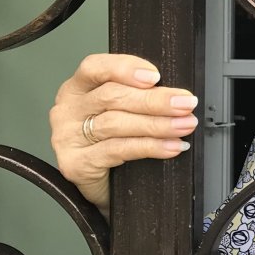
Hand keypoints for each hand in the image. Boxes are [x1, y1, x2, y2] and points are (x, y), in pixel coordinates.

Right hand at [49, 53, 198, 213]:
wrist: (98, 187)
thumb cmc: (110, 142)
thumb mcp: (120, 112)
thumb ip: (137, 97)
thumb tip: (175, 94)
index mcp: (77, 88)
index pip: (95, 68)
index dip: (125, 68)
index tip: (155, 76)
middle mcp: (68, 110)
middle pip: (112, 96)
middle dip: (155, 100)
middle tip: (185, 103)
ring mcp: (68, 137)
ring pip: (116, 123)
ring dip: (158, 124)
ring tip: (185, 125)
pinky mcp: (76, 163)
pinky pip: (118, 150)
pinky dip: (150, 147)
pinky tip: (171, 146)